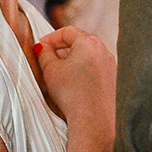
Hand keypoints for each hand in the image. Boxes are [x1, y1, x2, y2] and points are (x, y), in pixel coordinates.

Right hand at [35, 27, 115, 151]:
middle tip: (47, 59)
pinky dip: (81, 69)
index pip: (67, 31)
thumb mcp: (50, 70)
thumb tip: (42, 47)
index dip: (50, 38)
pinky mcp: (111, 79)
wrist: (92, 120)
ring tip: (57, 73)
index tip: (40, 47)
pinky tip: (71, 83)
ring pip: (87, 55)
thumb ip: (44, 54)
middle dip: (61, 49)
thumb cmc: (72, 93)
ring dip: (71, 60)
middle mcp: (103, 50)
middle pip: (79, 42)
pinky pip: (94, 67)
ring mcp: (110, 65)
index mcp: (89, 42)